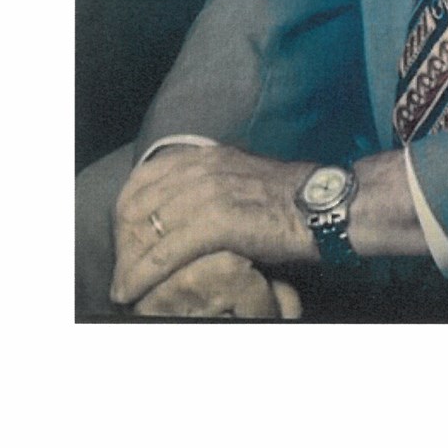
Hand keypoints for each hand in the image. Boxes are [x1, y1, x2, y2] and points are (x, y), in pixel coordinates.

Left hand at [111, 144, 314, 306]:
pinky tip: (136, 290)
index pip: (146, 177)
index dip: (128, 210)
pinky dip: (145, 274)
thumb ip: (214, 184)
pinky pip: (167, 251)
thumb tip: (190, 208)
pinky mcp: (218, 221)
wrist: (324, 206)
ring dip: (130, 264)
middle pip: (141, 205)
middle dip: (125, 241)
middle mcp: (203, 168)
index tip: (125, 237)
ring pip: (149, 231)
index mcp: (207, 156)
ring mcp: (209, 192)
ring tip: (123, 287)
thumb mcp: (244, 178)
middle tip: (122, 270)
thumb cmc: (292, 199)